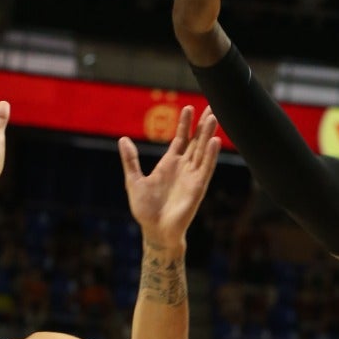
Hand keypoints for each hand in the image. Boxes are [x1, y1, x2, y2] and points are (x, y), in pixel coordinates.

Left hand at [118, 106, 220, 250]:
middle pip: (196, 141)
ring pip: (203, 151)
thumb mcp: (133, 181)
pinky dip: (211, 155)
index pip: (180, 139)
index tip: (188, 107)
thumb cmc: (145, 210)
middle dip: (203, 125)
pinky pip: (206, 167)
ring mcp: (192, 176)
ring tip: (214, 118)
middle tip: (212, 107)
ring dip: (208, 135)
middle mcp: (183, 168)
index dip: (184, 124)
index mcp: (169, 164)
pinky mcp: (198, 187)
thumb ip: (131, 160)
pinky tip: (215, 142)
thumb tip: (123, 140)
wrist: (155, 231)